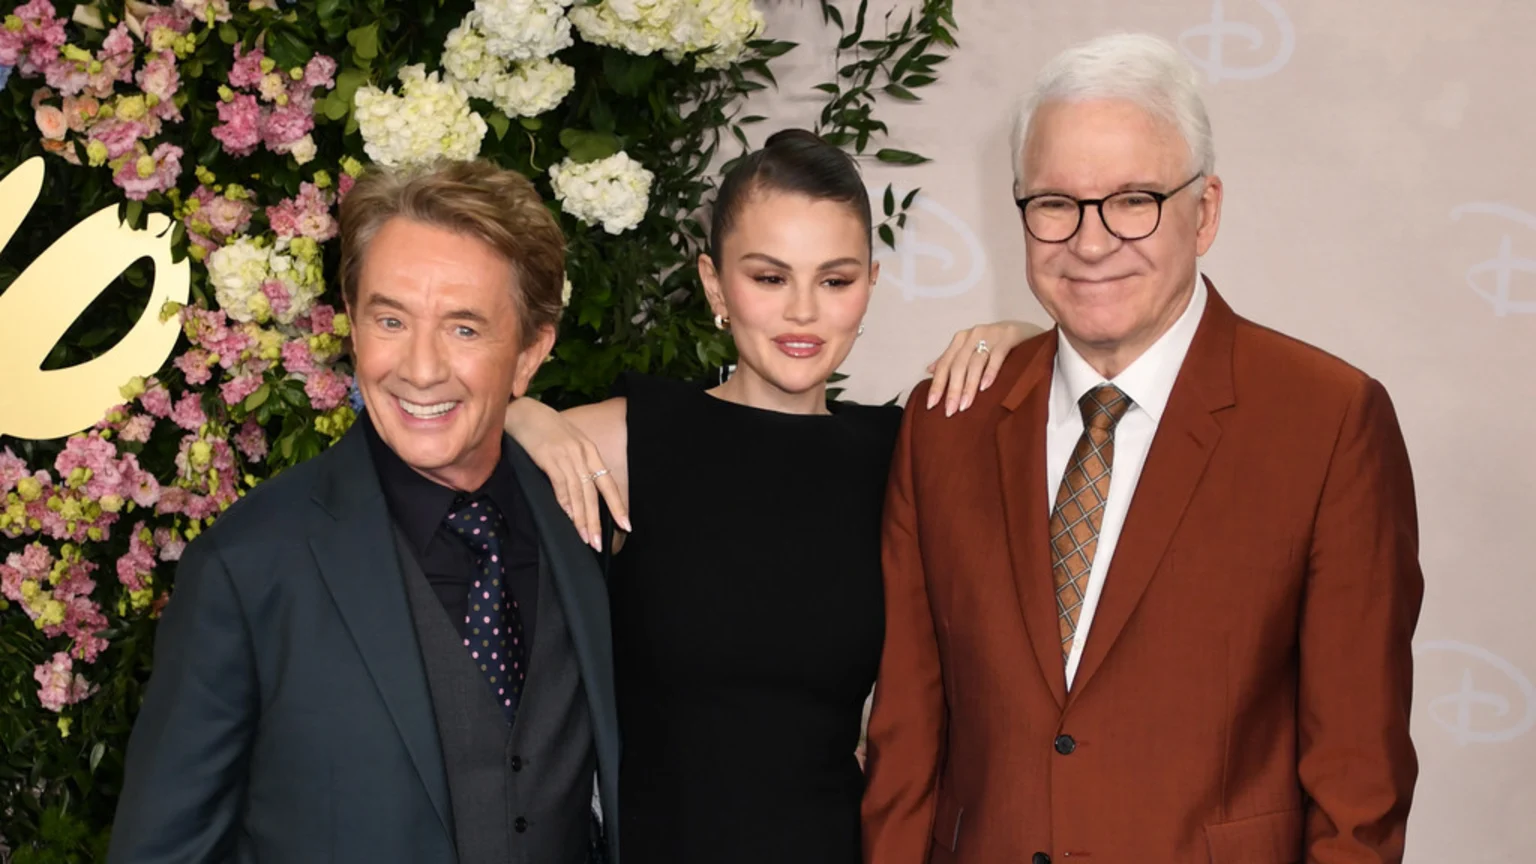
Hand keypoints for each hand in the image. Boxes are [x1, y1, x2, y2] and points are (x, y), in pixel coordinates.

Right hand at [504, 398, 630, 550]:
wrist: (524, 412)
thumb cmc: (546, 430)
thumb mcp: (569, 444)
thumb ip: (578, 465)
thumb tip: (583, 495)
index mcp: (590, 451)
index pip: (608, 483)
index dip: (618, 505)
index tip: (626, 526)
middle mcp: (582, 454)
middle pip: (594, 493)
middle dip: (597, 520)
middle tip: (598, 543)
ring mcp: (566, 455)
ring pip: (579, 493)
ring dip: (582, 518)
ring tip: (585, 538)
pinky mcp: (549, 457)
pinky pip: (560, 484)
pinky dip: (565, 503)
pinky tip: (568, 518)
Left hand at [925, 320, 1044, 414]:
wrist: (1026, 330)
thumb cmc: (996, 343)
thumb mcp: (972, 349)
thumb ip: (952, 359)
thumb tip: (929, 370)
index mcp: (961, 339)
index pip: (945, 364)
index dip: (937, 384)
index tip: (931, 405)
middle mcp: (973, 335)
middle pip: (958, 365)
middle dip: (952, 390)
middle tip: (949, 411)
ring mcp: (991, 334)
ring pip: (975, 363)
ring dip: (969, 386)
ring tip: (964, 405)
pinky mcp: (1009, 336)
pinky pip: (997, 356)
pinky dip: (990, 372)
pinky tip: (985, 387)